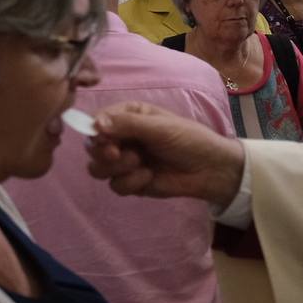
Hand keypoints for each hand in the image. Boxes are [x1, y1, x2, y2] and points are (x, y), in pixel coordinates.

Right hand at [86, 102, 245, 206]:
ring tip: (139, 163)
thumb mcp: (159, 127)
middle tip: (118, 154)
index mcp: (128, 116)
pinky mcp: (131, 182)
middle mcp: (122, 138)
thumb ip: (127, 124)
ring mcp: (125, 162)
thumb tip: (95, 124)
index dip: (95, 132)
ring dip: (116, 168)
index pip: (97, 121)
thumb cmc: (188, 139)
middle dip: (103, 153)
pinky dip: (131, 182)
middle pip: (92, 147)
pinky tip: (149, 176)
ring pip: (98, 168)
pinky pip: (115, 185)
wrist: (209, 169)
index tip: (104, 139)